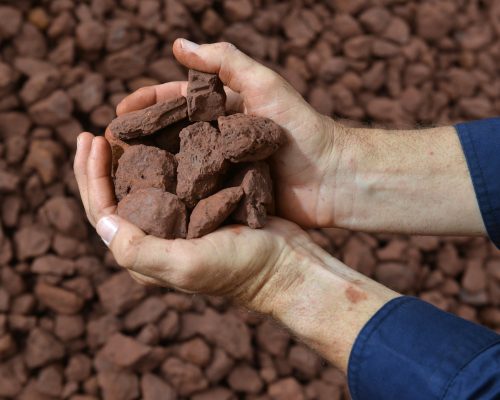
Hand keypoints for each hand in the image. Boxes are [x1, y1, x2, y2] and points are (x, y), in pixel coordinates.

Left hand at [74, 132, 317, 312]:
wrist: (286, 263)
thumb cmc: (240, 266)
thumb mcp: (186, 263)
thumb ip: (139, 250)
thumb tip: (100, 221)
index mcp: (146, 255)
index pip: (102, 214)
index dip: (90, 177)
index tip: (92, 140)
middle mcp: (157, 239)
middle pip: (115, 199)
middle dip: (98, 167)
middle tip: (92, 134)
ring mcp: (179, 223)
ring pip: (141, 188)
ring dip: (125, 160)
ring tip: (118, 131)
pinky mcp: (201, 209)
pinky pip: (170, 181)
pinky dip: (158, 159)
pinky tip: (157, 138)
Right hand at [116, 39, 345, 227]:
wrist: (332, 179)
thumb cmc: (301, 128)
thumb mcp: (265, 85)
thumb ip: (226, 62)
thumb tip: (177, 45)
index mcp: (224, 109)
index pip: (176, 100)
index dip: (146, 103)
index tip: (118, 113)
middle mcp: (218, 137)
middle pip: (170, 133)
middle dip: (140, 137)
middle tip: (110, 147)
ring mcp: (222, 168)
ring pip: (178, 165)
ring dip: (150, 168)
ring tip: (120, 175)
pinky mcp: (227, 196)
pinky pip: (195, 194)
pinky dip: (173, 196)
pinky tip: (149, 202)